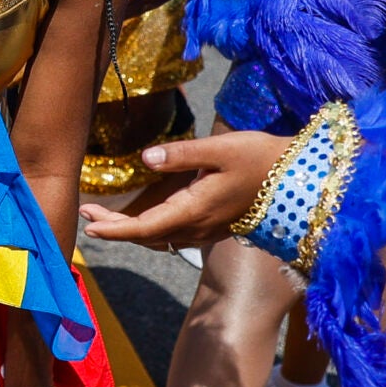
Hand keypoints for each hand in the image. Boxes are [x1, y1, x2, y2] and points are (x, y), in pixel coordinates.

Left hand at [81, 129, 289, 250]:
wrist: (301, 178)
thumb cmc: (261, 158)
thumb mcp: (220, 148)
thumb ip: (181, 153)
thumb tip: (147, 158)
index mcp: (194, 210)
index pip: (144, 227)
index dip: (113, 228)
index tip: (87, 223)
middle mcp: (197, 226)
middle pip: (146, 235)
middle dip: (114, 228)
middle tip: (85, 214)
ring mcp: (207, 229)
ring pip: (160, 237)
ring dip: (130, 230)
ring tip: (103, 217)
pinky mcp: (214, 225)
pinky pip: (174, 235)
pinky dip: (151, 230)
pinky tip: (143, 220)